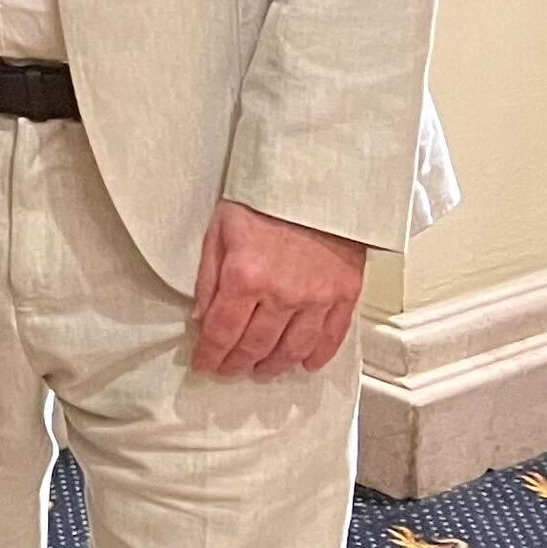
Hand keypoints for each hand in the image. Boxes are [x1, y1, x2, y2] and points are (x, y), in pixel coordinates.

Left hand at [191, 200, 366, 377]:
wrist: (316, 178)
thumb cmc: (264, 198)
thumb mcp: (220, 228)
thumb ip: (208, 277)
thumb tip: (201, 317)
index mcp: (245, 276)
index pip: (222, 332)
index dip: (211, 355)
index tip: (205, 364)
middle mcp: (282, 293)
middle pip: (255, 345)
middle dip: (237, 363)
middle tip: (229, 370)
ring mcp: (316, 297)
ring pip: (292, 349)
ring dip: (274, 365)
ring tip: (262, 370)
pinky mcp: (345, 293)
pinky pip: (331, 336)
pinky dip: (317, 355)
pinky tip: (306, 364)